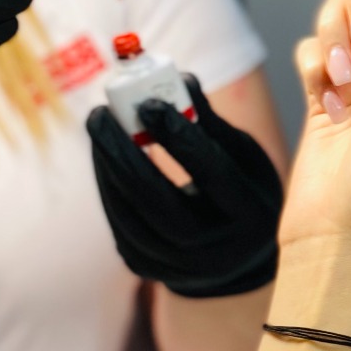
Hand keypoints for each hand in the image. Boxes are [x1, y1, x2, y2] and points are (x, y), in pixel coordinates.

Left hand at [87, 77, 283, 297]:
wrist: (236, 261)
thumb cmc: (243, 192)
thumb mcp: (246, 158)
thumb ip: (213, 124)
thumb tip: (180, 80)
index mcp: (250, 215)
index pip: (212, 172)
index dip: (179, 136)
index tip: (148, 101)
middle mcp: (216, 249)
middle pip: (159, 200)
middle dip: (124, 152)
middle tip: (101, 113)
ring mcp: (179, 266)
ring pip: (131, 214)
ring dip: (107, 166)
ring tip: (99, 127)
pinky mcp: (149, 270)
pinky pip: (120, 224)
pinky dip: (108, 186)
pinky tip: (104, 157)